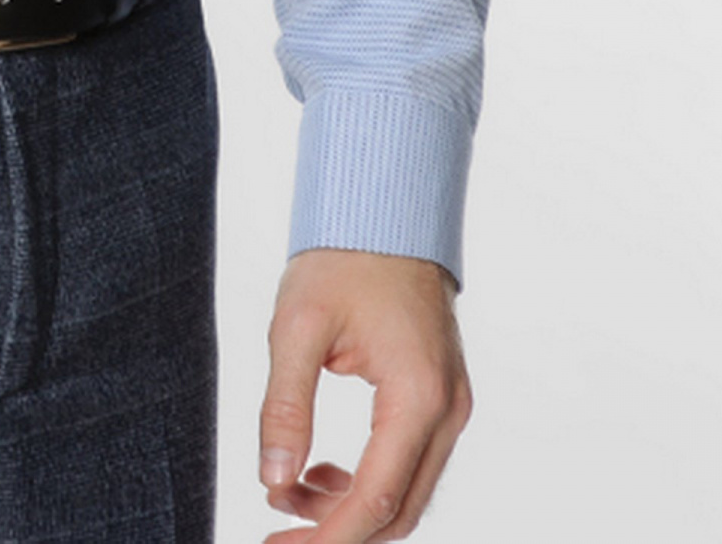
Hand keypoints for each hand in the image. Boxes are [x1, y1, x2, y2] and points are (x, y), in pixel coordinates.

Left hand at [258, 247, 472, 541]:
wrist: (387, 211)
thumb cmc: (344, 257)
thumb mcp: (297, 326)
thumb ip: (284, 406)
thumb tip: (270, 480)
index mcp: (418, 396)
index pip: (376, 499)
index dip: (327, 538)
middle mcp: (447, 411)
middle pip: (399, 510)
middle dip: (338, 533)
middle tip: (277, 533)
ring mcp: (451, 406)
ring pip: (407, 493)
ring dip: (351, 509)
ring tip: (289, 492)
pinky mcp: (442, 399)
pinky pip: (411, 464)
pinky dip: (369, 481)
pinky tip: (322, 472)